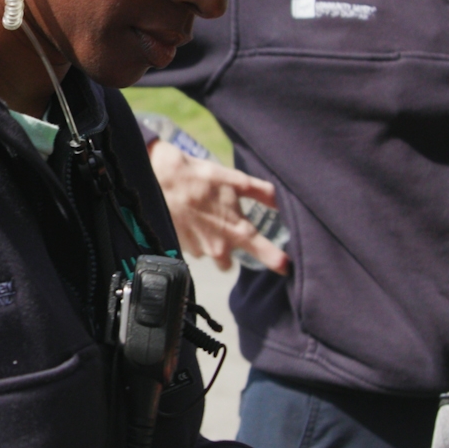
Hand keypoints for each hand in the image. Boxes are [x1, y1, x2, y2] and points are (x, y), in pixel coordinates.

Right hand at [147, 140, 288, 272]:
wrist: (162, 179)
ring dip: (210, 244)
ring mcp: (198, 250)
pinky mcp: (181, 247)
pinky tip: (190, 221)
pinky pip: (193, 249)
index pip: (263, 253)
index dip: (277, 262)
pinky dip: (194, 239)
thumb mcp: (236, 180)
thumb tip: (282, 202)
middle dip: (229, 252)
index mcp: (237, 231)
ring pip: (210, 256)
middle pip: (230, 264)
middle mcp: (219, 247)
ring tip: (204, 222)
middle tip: (225, 231)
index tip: (286, 269)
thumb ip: (262, 193)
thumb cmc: (201, 179)